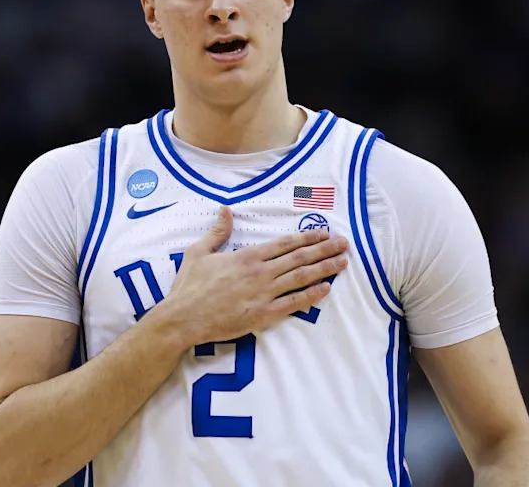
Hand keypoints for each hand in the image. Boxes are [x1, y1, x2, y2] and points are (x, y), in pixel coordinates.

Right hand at [160, 206, 348, 345]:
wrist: (183, 318)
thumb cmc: (189, 286)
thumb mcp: (198, 252)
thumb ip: (217, 232)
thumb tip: (225, 210)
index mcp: (247, 256)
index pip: (285, 244)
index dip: (308, 238)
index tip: (324, 233)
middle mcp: (260, 272)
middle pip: (299, 258)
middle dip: (325, 250)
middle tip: (345, 244)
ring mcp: (264, 294)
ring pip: (301, 278)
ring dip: (324, 269)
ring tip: (342, 262)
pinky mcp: (263, 315)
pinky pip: (294, 304)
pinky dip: (311, 295)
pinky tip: (326, 289)